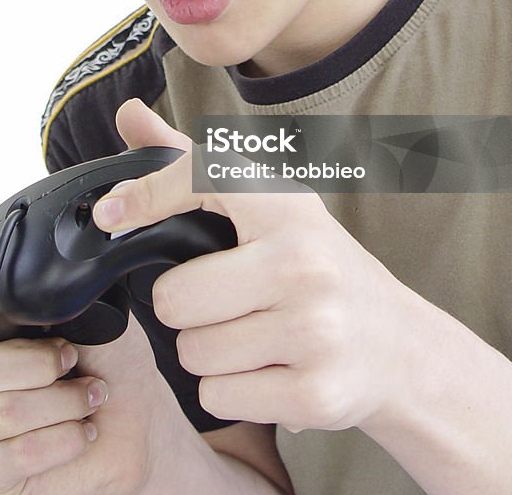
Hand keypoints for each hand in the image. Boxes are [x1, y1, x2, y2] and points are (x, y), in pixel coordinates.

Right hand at [0, 217, 176, 494]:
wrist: (138, 423)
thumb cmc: (110, 360)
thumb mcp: (93, 303)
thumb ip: (42, 269)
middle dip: (33, 361)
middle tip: (73, 355)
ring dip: (59, 401)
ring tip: (90, 393)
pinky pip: (10, 456)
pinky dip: (60, 439)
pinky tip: (82, 429)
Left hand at [97, 99, 423, 434]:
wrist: (400, 345)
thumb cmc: (319, 266)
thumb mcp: (269, 205)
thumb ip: (190, 162)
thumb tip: (128, 114)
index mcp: (288, 207)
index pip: (199, 179)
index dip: (144, 197)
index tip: (111, 216)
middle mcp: (304, 263)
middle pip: (174, 298)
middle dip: (184, 307)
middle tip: (221, 300)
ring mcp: (313, 331)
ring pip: (192, 354)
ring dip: (208, 352)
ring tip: (251, 334)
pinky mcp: (316, 393)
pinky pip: (216, 398)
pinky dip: (230, 391)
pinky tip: (269, 370)